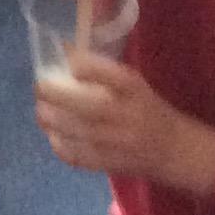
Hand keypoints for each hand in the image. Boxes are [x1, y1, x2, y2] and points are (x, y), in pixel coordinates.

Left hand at [34, 53, 214, 196]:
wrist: (174, 150)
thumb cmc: (147, 110)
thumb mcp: (135, 87)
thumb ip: (103, 73)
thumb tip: (64, 51)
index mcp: (139, 92)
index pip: (119, 78)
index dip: (93, 70)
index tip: (71, 64)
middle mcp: (132, 116)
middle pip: (93, 108)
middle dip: (60, 97)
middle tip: (40, 89)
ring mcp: (122, 143)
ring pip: (84, 134)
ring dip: (56, 123)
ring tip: (41, 113)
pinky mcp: (114, 164)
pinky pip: (84, 158)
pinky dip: (64, 148)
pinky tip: (53, 137)